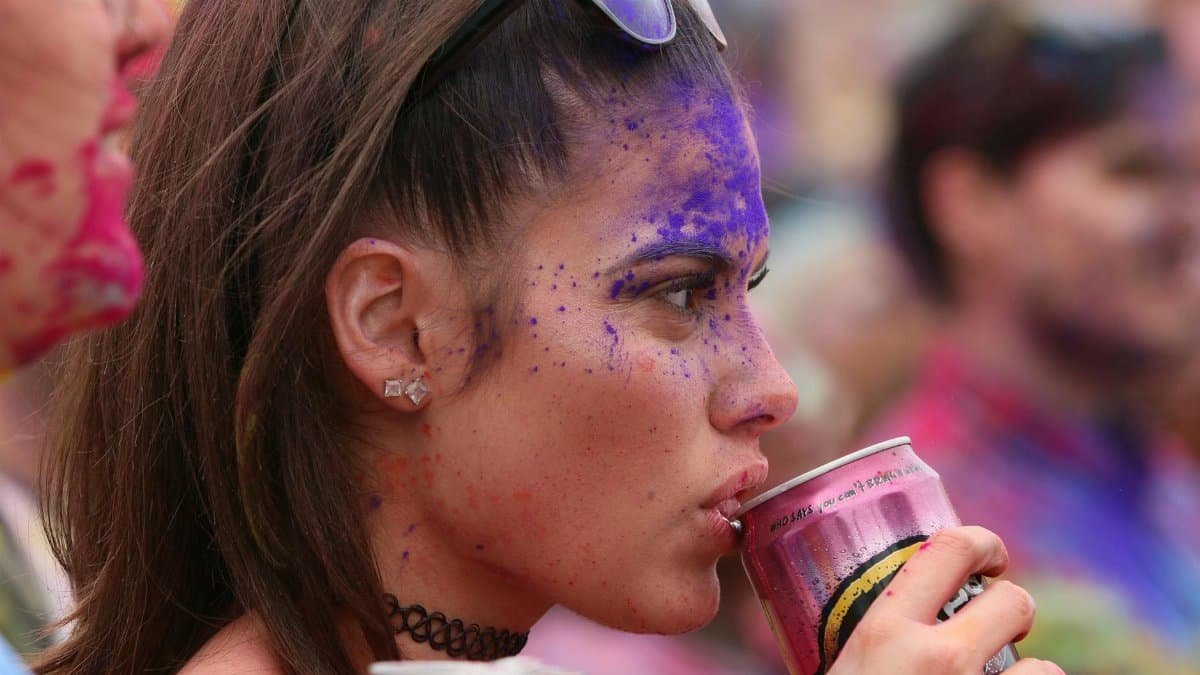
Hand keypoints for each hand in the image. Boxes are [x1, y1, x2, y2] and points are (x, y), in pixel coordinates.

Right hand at [828, 526, 1062, 674]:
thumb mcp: (836, 669)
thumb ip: (864, 645)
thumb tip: (869, 637)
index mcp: (884, 631)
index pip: (950, 549)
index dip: (983, 542)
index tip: (988, 556)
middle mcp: (937, 658)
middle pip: (1012, 602)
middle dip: (1011, 606)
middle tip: (997, 622)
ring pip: (1043, 665)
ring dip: (1030, 666)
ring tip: (1007, 673)